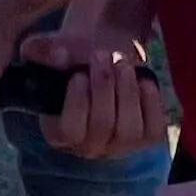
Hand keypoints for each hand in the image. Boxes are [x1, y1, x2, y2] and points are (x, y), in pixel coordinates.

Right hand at [18, 12, 169, 161]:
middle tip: (103, 55)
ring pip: (129, 131)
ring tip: (123, 64)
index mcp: (58, 133)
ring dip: (128, 93)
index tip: (79, 75)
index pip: (69, 130)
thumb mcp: (53, 49)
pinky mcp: (144, 140)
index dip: (77, 103)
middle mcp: (88, 146)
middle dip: (104, 88)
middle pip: (102, 127)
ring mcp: (118, 146)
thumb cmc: (74, 57)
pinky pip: (153, 129)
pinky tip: (143, 79)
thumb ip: (43, 49)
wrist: (104, 57)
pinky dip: (151, 104)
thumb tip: (56, 54)